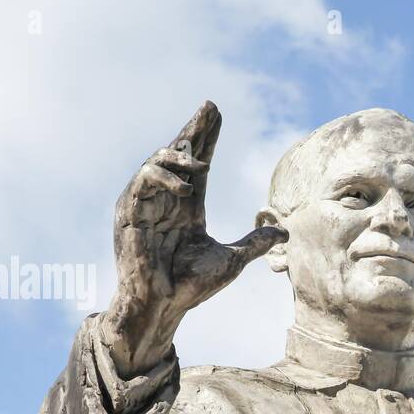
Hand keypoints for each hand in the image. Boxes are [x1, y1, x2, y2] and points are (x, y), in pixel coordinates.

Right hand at [98, 100, 287, 376]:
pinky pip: (142, 182)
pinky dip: (162, 178)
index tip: (217, 115)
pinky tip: (185, 184)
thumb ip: (256, 243)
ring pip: (157, 162)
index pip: (198, 165)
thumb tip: (284, 231)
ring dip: (179, 155)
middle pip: (178, 155)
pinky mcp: (129, 213)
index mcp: (188, 208)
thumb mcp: (233, 260)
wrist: (164, 306)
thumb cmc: (191, 287)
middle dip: (194, 130)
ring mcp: (146, 205)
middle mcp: (167, 201)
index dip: (207, 140)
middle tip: (209, 107)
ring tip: (202, 161)